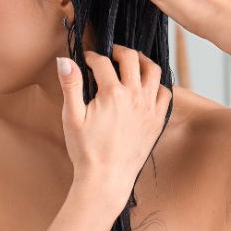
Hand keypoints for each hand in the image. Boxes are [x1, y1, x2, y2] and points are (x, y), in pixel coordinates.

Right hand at [55, 44, 171, 214]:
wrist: (106, 179)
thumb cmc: (86, 150)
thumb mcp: (71, 116)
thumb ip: (70, 85)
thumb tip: (65, 60)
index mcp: (112, 93)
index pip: (102, 62)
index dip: (92, 57)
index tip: (86, 59)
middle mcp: (135, 96)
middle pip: (132, 58)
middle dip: (119, 51)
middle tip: (110, 53)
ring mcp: (149, 108)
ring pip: (154, 71)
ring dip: (142, 61)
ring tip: (132, 63)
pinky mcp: (157, 120)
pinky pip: (165, 93)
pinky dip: (158, 84)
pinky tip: (147, 87)